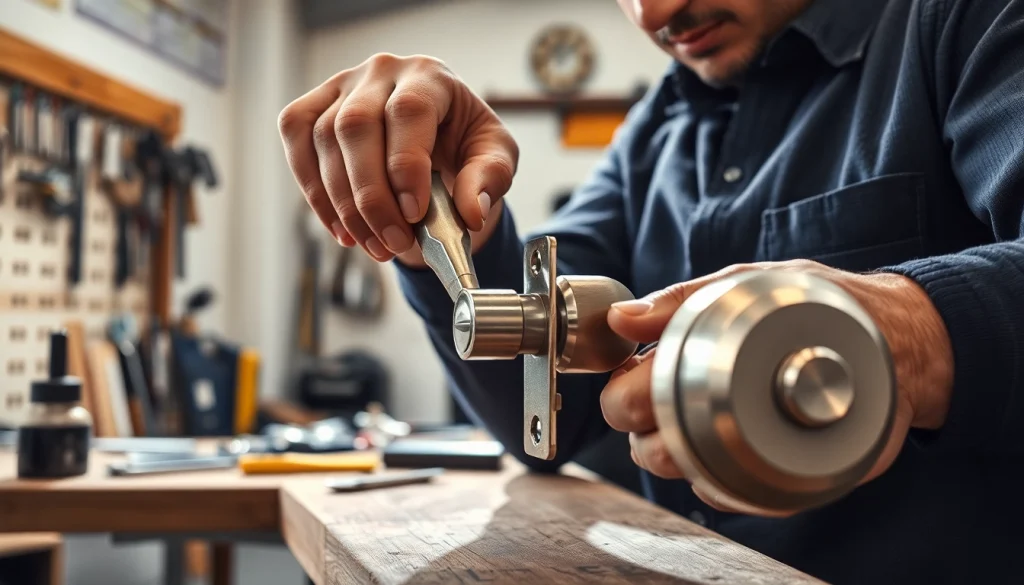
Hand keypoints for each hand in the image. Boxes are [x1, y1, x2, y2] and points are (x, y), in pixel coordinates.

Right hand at [278, 54, 516, 264]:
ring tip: (375, 246)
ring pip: (323, 139)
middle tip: (394, 242)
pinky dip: (315, 195)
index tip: (415, 214)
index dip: (406, 165)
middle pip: (356, 126)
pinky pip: (297, 144)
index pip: (408, 111)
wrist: (436, 141)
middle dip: (372, 196)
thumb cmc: (464, 144)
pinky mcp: (312, 109)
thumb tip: (472, 214)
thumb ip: (489, 180)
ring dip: (345, 205)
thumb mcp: (494, 157)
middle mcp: (381, 72)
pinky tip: (343, 230)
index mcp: (430, 76)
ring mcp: (341, 87)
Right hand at [599, 260, 954, 514]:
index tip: (635, 386)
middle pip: (644, 441)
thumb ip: (681, 300)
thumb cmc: (814, 302)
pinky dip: (726, 488)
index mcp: (685, 360)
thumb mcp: (745, 285)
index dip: (623, 398)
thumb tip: (620, 319)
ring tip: (708, 433)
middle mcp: (700, 406)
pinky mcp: (770, 472)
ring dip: (680, 460)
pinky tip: (744, 464)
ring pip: (678, 471)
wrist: (891, 338)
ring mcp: (734, 442)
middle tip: (668, 411)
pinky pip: (730, 495)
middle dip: (644, 432)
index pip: (627, 393)